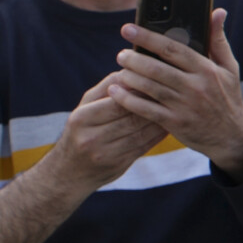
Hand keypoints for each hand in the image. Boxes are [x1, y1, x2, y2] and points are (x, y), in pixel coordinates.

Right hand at [47, 77, 170, 190]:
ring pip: (140, 133)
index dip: (139, 91)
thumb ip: (106, 88)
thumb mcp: (85, 107)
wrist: (69, 171)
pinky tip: (168, 125)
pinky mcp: (118, 166)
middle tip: (172, 93)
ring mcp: (105, 154)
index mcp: (82, 118)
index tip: (156, 80)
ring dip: (159, 120)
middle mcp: (91, 137)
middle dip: (152, 104)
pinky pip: (143, 147)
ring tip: (174, 107)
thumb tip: (131, 70)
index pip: (117, 101)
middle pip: (131, 118)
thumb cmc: (81, 129)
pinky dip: (157, 135)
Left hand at [111, 14, 242, 178]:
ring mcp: (184, 106)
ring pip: (149, 88)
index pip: (173, 48)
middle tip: (121, 54)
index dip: (147, 37)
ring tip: (118, 71)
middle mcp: (195, 86)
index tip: (128, 29)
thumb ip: (218, 40)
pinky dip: (128, 100)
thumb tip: (217, 11)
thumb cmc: (227, 96)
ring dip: (129, 78)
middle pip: (157, 68)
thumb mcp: (229, 67)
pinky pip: (146, 110)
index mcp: (206, 69)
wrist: (231, 136)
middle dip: (133, 59)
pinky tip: (116, 92)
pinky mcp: (175, 123)